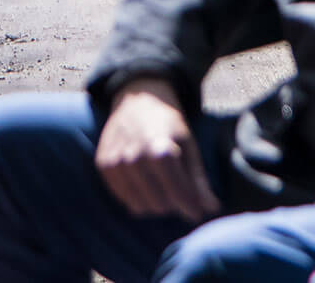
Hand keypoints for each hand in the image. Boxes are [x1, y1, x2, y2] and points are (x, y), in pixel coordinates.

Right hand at [95, 79, 219, 221]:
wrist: (136, 101)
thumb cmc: (167, 126)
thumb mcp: (189, 146)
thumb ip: (198, 180)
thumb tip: (212, 209)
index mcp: (160, 148)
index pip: (177, 193)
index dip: (190, 207)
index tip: (197, 213)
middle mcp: (134, 156)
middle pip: (160, 205)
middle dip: (173, 203)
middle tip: (177, 190)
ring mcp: (115, 161)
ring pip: (140, 207)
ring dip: (154, 203)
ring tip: (160, 185)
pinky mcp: (103, 165)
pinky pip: (125, 200)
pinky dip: (137, 196)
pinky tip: (144, 181)